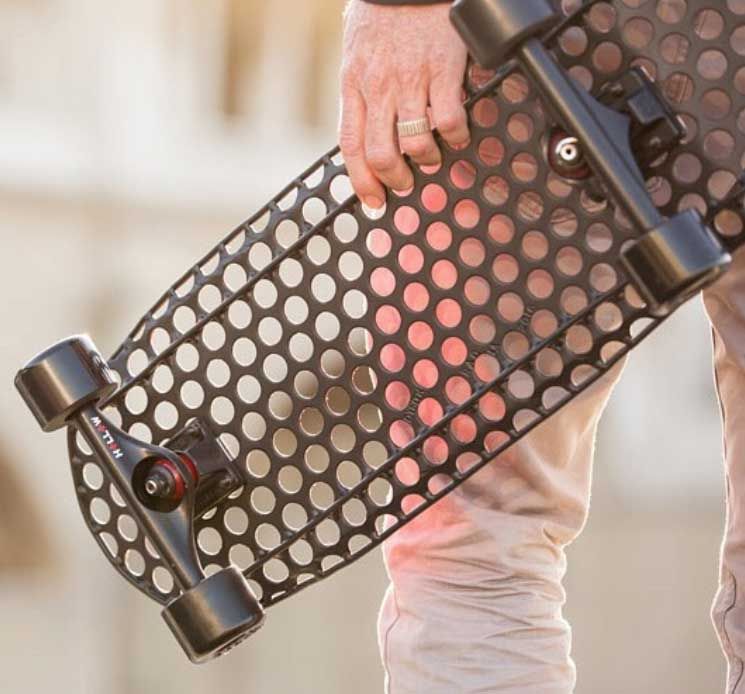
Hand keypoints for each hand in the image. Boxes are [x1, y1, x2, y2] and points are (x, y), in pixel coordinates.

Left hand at [339, 0, 469, 209]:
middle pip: (381, 154)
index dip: (361, 181)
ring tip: (432, 158)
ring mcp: (411, 80)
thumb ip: (359, 88)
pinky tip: (458, 134)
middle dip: (394, 179)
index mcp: (353, 84)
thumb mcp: (355, 52)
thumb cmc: (382, 14)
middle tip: (405, 184)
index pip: (351, 145)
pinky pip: (449, 120)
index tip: (372, 201)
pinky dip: (456, 135)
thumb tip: (364, 125)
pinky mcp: (442, 71)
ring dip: (427, 159)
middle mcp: (379, 87)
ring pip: (415, 143)